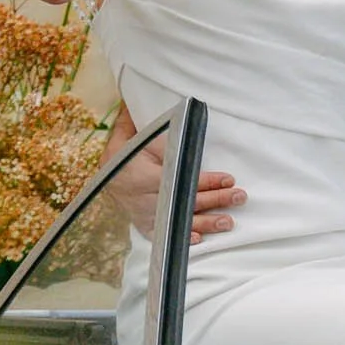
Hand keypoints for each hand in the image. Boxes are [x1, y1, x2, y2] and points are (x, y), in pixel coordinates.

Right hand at [104, 105, 243, 243]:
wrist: (104, 181)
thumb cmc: (121, 157)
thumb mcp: (126, 139)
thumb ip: (136, 125)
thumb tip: (139, 104)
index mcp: (145, 176)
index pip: (183, 178)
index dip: (207, 180)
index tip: (228, 179)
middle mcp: (148, 199)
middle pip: (187, 201)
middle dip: (216, 200)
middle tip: (240, 197)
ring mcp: (148, 215)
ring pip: (181, 221)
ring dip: (207, 223)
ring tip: (228, 222)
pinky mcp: (147, 225)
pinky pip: (166, 235)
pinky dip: (181, 238)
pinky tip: (199, 240)